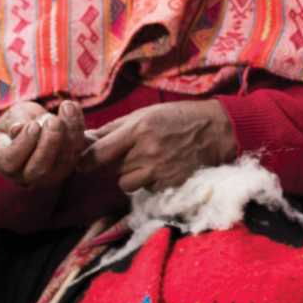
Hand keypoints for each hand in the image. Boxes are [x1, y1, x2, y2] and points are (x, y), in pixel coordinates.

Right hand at [0, 100, 85, 187]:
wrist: (35, 126)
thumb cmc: (17, 121)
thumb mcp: (11, 118)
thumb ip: (15, 122)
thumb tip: (19, 128)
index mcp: (5, 164)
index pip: (11, 161)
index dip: (23, 144)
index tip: (33, 125)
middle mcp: (28, 176)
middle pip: (39, 168)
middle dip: (49, 143)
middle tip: (53, 121)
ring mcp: (52, 173)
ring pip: (64, 160)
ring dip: (69, 132)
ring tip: (66, 108)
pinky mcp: (71, 162)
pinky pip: (78, 148)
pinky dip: (78, 126)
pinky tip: (73, 106)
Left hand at [78, 100, 235, 192]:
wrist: (218, 131)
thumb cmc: (180, 117)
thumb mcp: (147, 113)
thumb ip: (116, 128)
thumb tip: (85, 138)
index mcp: (138, 129)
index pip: (96, 154)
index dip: (85, 160)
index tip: (83, 161)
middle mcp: (146, 151)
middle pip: (111, 170)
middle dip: (115, 165)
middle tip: (128, 155)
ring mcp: (159, 171)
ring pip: (126, 184)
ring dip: (131, 176)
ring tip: (149, 162)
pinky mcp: (170, 185)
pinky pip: (146, 190)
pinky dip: (150, 182)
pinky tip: (164, 169)